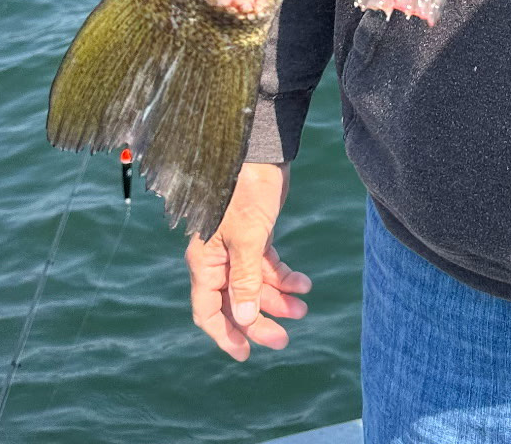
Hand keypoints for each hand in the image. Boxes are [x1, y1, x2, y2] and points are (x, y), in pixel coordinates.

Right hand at [184, 162, 311, 360]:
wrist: (262, 155)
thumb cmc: (244, 193)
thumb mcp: (246, 239)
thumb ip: (245, 280)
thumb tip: (244, 320)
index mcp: (205, 263)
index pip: (208, 311)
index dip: (225, 335)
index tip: (245, 354)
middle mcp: (219, 260)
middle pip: (236, 303)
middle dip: (259, 321)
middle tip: (283, 340)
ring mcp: (239, 248)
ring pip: (256, 286)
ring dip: (278, 299)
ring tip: (303, 308)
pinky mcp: (257, 236)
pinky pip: (269, 266)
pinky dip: (285, 276)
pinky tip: (304, 283)